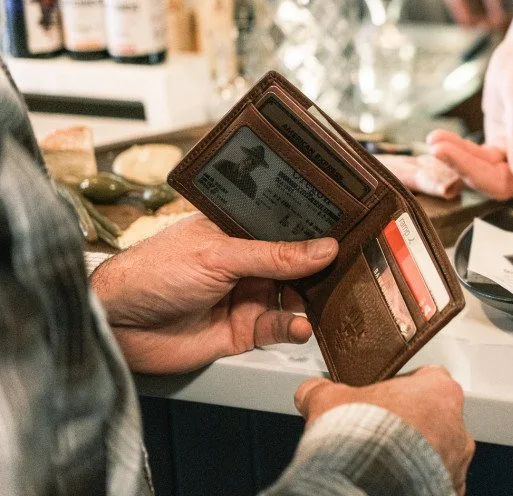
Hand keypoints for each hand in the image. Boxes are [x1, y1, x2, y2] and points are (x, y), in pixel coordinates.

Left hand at [90, 214, 337, 374]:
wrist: (118, 325)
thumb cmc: (153, 273)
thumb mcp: (220, 255)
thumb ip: (275, 256)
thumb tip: (325, 248)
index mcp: (239, 230)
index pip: (287, 226)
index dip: (317, 229)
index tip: (349, 232)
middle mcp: (248, 262)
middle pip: (299, 263)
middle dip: (323, 267)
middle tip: (350, 270)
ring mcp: (248, 295)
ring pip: (296, 297)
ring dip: (314, 300)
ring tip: (328, 300)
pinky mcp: (245, 330)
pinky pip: (280, 328)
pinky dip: (294, 327)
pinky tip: (300, 325)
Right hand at [295, 366, 474, 494]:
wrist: (366, 485)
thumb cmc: (362, 438)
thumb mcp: (330, 401)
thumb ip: (322, 390)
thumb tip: (310, 391)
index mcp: (437, 388)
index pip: (427, 377)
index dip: (402, 388)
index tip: (383, 399)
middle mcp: (455, 422)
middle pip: (435, 416)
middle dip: (410, 424)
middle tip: (381, 433)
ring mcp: (457, 458)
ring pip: (439, 451)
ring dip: (418, 455)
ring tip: (385, 463)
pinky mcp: (452, 488)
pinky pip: (438, 481)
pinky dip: (419, 482)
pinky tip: (394, 483)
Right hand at [442, 0, 508, 28]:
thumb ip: (494, 2)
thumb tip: (500, 24)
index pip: (469, 23)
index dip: (487, 25)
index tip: (505, 21)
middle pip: (474, 16)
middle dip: (491, 17)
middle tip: (511, 15)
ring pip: (479, 6)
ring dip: (493, 7)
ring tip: (510, 1)